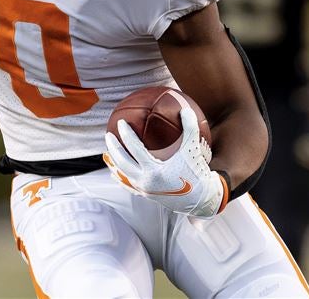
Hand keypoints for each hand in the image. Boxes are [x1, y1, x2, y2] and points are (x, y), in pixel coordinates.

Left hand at [103, 107, 228, 218]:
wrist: (201, 199)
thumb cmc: (197, 172)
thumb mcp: (193, 149)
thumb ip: (190, 128)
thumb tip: (185, 109)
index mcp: (155, 170)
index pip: (135, 149)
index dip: (126, 134)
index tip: (121, 123)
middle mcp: (146, 182)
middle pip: (122, 162)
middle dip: (113, 148)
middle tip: (108, 134)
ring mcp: (144, 190)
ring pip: (122, 175)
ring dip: (114, 162)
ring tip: (107, 151)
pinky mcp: (145, 196)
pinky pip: (128, 185)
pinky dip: (120, 177)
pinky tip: (115, 172)